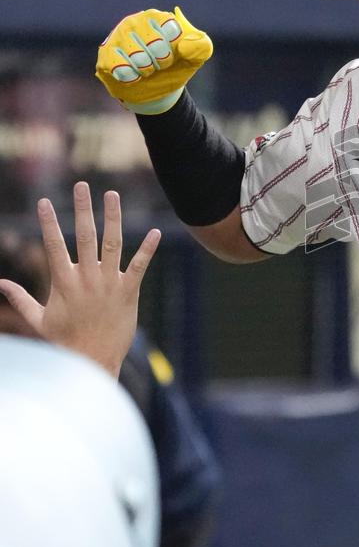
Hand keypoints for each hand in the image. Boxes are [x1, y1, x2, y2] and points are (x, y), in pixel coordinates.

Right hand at [0, 182, 160, 376]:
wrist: (93, 361)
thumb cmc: (65, 340)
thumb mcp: (38, 319)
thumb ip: (20, 298)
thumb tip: (0, 283)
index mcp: (63, 282)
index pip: (54, 245)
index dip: (48, 223)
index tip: (43, 202)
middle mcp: (86, 278)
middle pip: (85, 236)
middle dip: (83, 209)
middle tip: (82, 185)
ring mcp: (109, 283)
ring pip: (112, 244)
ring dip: (113, 218)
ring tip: (113, 196)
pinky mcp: (129, 292)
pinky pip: (140, 266)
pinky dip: (148, 249)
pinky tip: (155, 232)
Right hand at [95, 6, 212, 113]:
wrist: (154, 90)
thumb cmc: (174, 68)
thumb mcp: (194, 58)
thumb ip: (201, 47)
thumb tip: (185, 43)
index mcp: (156, 17)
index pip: (169, 28)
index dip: (174, 48)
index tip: (172, 54)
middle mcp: (134, 22)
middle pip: (155, 44)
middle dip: (161, 61)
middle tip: (158, 64)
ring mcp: (116, 37)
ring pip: (137, 57)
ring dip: (146, 70)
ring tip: (145, 69)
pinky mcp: (105, 55)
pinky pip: (120, 67)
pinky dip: (131, 77)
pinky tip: (132, 75)